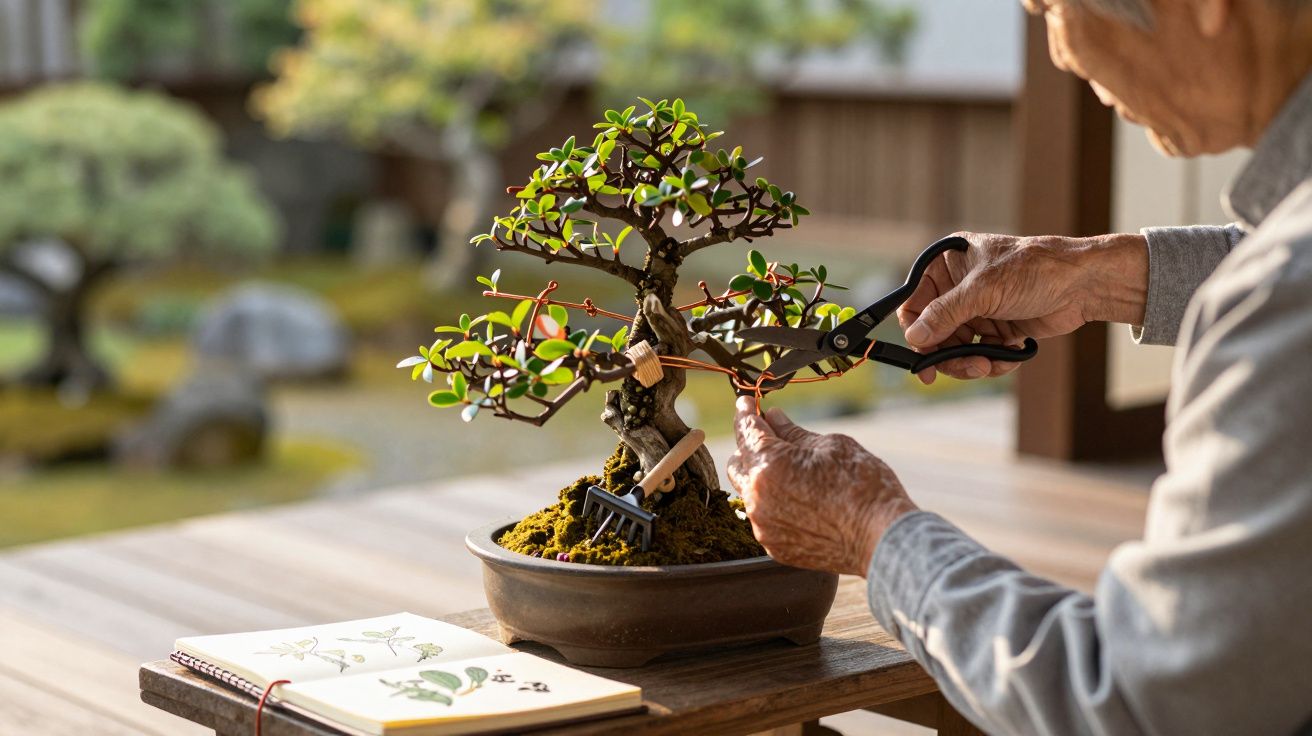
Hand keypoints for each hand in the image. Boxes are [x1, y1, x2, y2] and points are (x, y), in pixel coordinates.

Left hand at [726, 397, 917, 575]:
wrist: (881, 537)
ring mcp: (763, 525)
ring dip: (763, 477)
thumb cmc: (862, 485)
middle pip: (738, 463)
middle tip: (770, 436)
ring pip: (750, 493)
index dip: (746, 412)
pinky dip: (775, 503)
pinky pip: (765, 517)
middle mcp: (757, 497)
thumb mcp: (830, 445)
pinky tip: (801, 500)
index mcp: (768, 464)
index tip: (747, 403)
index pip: (746, 431)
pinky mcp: (774, 546)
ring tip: (794, 472)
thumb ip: (793, 433)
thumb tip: (773, 418)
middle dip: (749, 446)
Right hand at [898, 231, 1148, 382]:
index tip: (921, 362)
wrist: (1084, 284)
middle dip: (948, 354)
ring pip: (955, 348)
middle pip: (933, 333)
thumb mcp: (984, 289)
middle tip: (967, 368)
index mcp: (947, 264)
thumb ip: (945, 314)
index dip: (915, 333)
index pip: (914, 303)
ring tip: (988, 366)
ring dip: (969, 362)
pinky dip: (991, 361)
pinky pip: (979, 353)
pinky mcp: (996, 327)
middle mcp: (958, 286)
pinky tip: (1007, 357)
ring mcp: (977, 309)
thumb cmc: (1035, 270)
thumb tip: (914, 338)